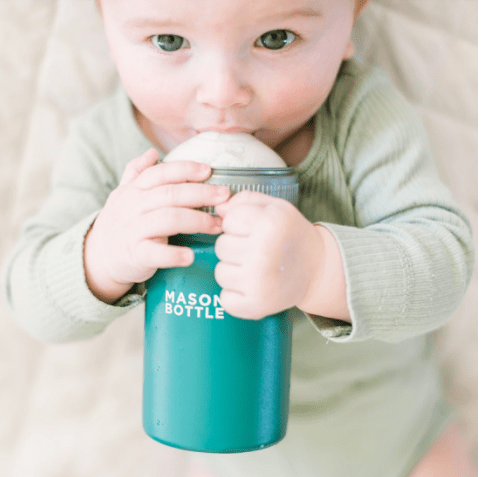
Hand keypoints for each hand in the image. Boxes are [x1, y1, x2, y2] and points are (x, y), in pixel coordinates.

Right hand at [84, 148, 229, 302]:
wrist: (99, 257)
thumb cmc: (120, 223)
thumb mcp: (122, 195)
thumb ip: (136, 173)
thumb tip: (152, 152)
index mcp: (134, 190)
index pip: (161, 173)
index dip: (185, 169)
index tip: (209, 170)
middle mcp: (134, 206)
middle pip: (170, 194)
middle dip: (201, 193)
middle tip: (225, 196)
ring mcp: (134, 231)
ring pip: (168, 220)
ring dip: (197, 222)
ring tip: (219, 226)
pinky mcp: (136, 255)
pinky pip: (156, 253)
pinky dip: (175, 255)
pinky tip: (191, 256)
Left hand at [214, 191, 324, 319]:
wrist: (317, 268)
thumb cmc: (291, 234)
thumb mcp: (275, 207)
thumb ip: (245, 200)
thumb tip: (218, 210)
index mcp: (270, 223)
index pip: (229, 220)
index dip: (239, 224)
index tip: (254, 230)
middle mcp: (264, 252)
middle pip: (221, 246)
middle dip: (235, 246)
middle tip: (257, 250)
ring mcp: (259, 282)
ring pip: (221, 272)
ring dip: (234, 270)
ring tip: (255, 268)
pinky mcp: (257, 305)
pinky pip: (226, 300)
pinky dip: (236, 295)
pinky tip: (252, 286)